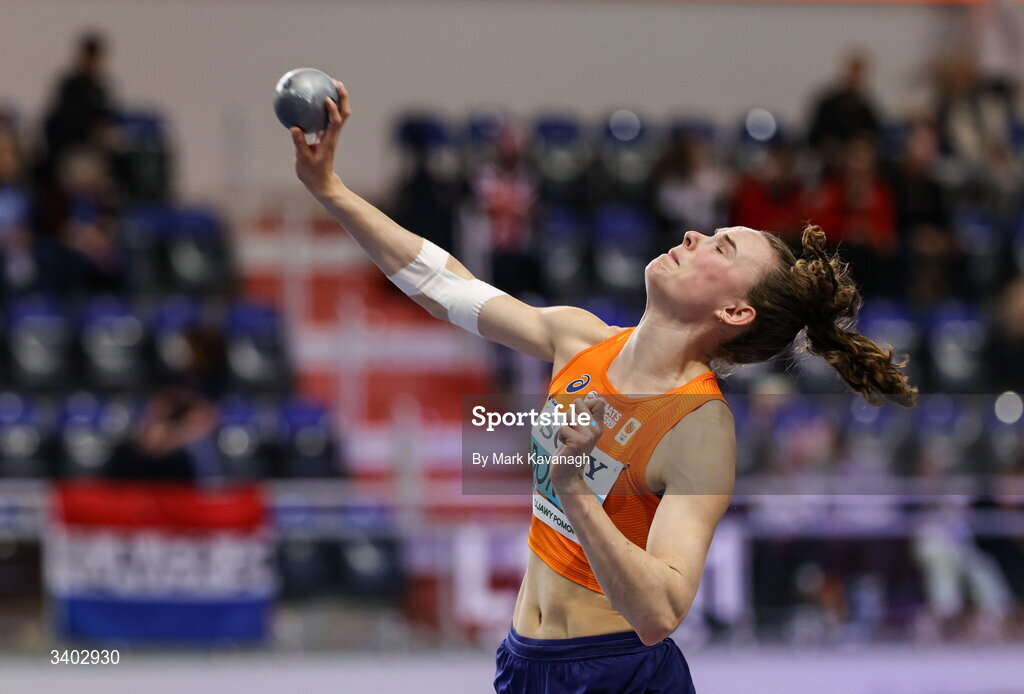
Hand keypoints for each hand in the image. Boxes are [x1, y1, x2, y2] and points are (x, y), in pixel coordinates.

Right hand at [291, 79, 350, 196]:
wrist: (321, 183)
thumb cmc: (312, 173)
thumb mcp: (303, 160)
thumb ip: (299, 144)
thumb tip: (294, 127)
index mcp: (329, 140)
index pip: (335, 122)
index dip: (333, 109)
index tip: (327, 98)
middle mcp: (333, 135)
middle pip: (343, 113)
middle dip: (341, 97)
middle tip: (335, 82)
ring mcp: (331, 135)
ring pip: (339, 114)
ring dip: (337, 99)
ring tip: (329, 84)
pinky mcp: (326, 136)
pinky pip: (328, 118)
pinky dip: (325, 108)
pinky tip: (315, 100)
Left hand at [549, 397, 605, 491]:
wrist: (567, 474)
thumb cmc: (570, 450)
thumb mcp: (580, 430)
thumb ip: (583, 414)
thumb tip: (588, 395)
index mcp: (598, 425)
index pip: (599, 401)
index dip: (585, 403)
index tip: (579, 417)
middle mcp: (596, 429)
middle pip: (579, 403)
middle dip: (569, 415)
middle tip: (572, 432)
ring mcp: (588, 436)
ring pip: (568, 415)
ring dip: (564, 427)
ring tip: (569, 440)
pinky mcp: (578, 441)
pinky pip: (562, 427)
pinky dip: (560, 436)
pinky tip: (566, 446)